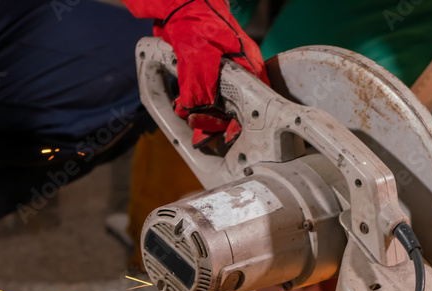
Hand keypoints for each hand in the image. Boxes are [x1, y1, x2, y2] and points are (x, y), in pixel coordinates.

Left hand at [154, 0, 268, 146]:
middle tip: (196, 127)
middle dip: (215, 121)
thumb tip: (195, 109)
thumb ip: (199, 83)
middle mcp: (240, 71)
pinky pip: (206, 94)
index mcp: (247, 65)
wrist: (178, 0)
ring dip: (202, 113)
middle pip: (236, 107)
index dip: (239, 122)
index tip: (226, 136)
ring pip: (219, 103)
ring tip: (185, 115)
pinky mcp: (209, 71)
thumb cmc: (194, 18)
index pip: (253, 102)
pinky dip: (194, 103)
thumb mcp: (197, 53)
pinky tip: (181, 106)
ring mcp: (225, 71)